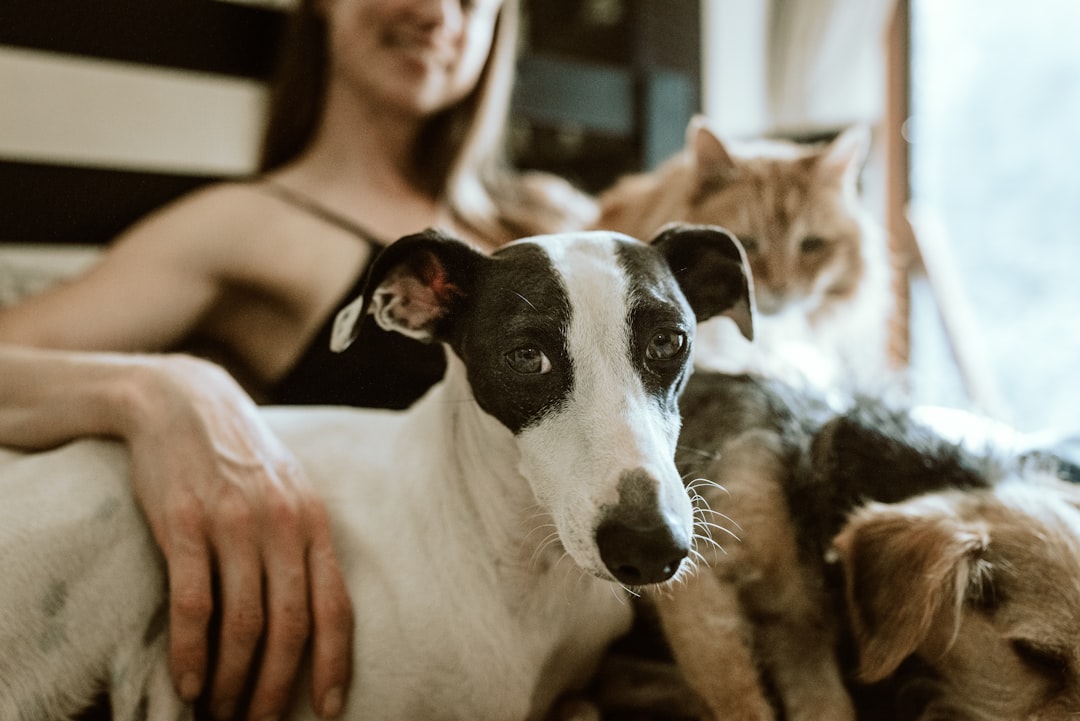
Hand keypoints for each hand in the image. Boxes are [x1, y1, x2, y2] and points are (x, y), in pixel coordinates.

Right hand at [124, 355, 352, 719]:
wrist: (184, 402)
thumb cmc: (242, 459)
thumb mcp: (290, 492)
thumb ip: (304, 546)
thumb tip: (315, 617)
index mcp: (314, 521)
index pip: (335, 606)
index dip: (334, 663)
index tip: (329, 708)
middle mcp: (281, 524)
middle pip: (289, 626)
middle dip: (278, 687)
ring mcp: (233, 523)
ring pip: (243, 624)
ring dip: (234, 681)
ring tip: (222, 713)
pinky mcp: (184, 523)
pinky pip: (193, 604)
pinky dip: (192, 652)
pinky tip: (189, 682)